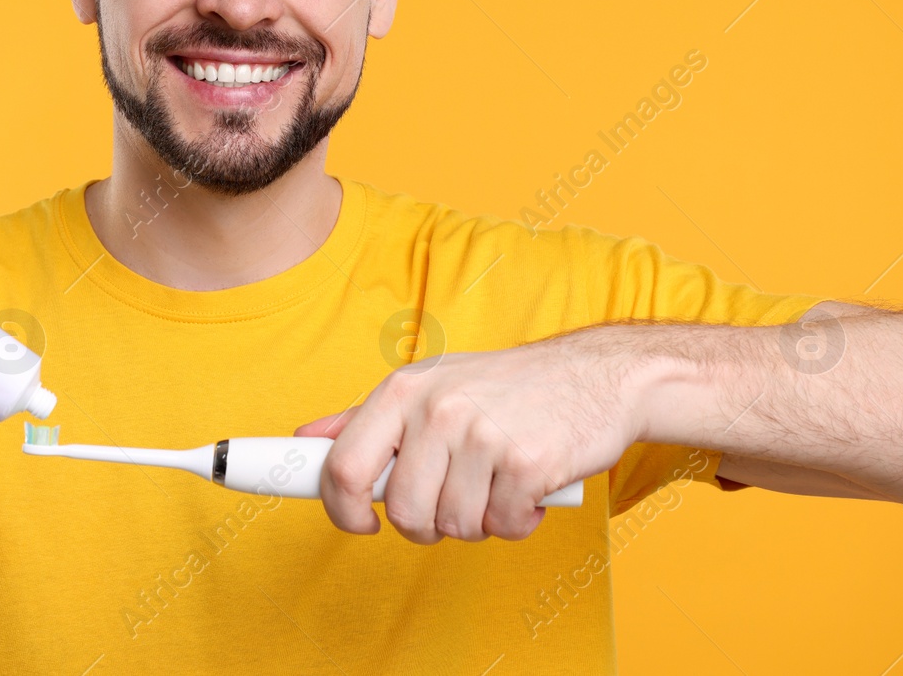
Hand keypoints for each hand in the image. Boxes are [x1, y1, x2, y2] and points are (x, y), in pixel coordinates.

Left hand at [294, 333, 643, 542]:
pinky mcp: (526, 463)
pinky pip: (504, 527)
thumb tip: (305, 440)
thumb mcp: (430, 385)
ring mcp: (482, 436)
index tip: (358, 523)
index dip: (342, 508)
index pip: (345, 465)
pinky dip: (518, 521)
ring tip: (498, 484)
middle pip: (404, 513)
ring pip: (454, 526)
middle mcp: (437, 410)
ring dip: (479, 521)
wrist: (597, 375)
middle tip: (455, 501)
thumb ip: (365, 419)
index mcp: (403, 391)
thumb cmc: (507, 388)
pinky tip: (530, 488)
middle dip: (428, 524)